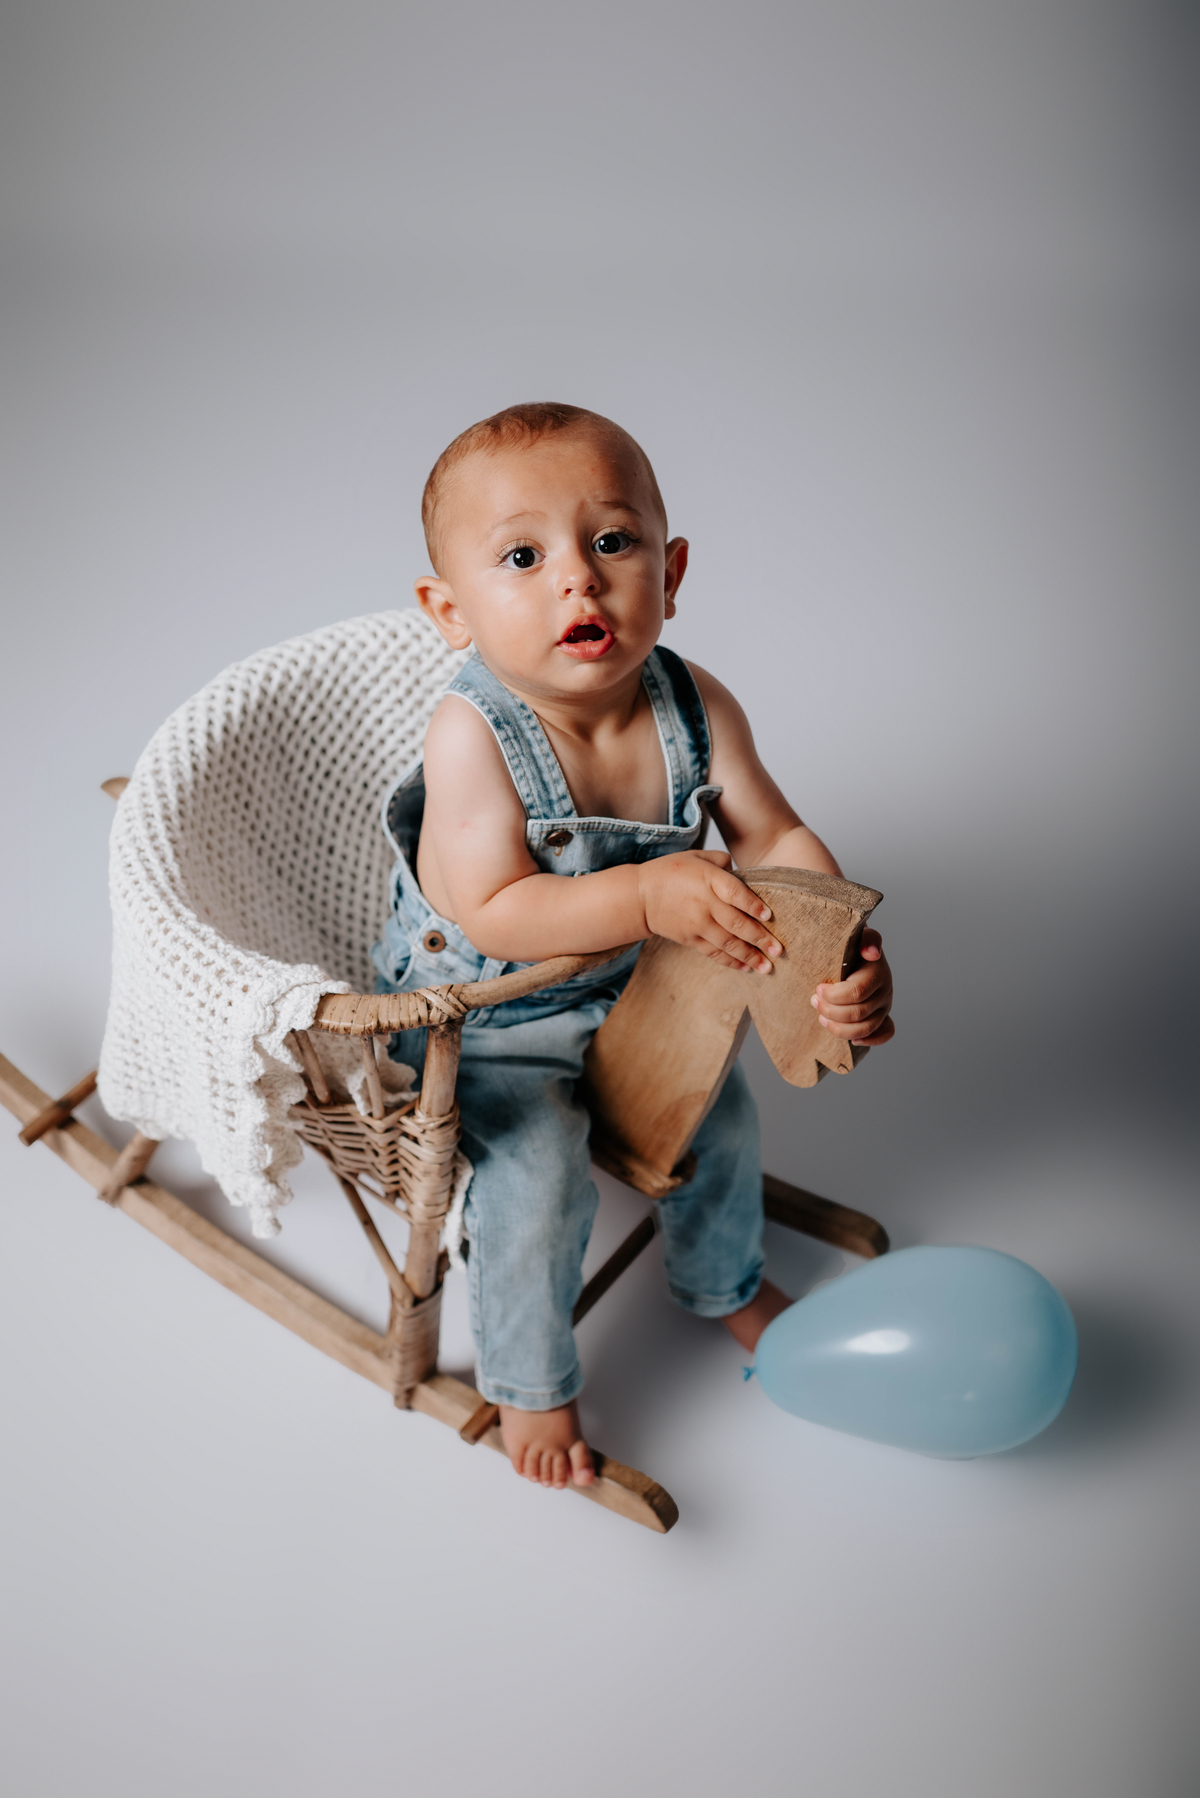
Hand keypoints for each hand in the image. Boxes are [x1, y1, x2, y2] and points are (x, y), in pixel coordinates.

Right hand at [638, 850, 782, 972]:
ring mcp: (697, 924)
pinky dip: (731, 961)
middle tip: (779, 950)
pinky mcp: (690, 939)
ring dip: (750, 956)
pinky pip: (714, 952)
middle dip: (760, 938)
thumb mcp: (695, 856)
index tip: (770, 916)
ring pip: (728, 943)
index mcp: (708, 879)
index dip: (754, 905)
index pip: (735, 893)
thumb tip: (740, 871)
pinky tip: (746, 967)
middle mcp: (704, 904)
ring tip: (767, 967)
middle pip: (737, 923)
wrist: (639, 896)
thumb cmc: (670, 872)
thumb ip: (721, 861)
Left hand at [810, 929, 893, 1045]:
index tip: (818, 989)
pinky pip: (885, 1033)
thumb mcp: (854, 935)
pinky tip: (851, 1039)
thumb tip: (871, 953)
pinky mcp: (883, 1017)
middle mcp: (885, 990)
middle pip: (858, 1013)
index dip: (834, 996)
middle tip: (814, 1001)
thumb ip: (866, 937)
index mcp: (877, 971)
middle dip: (831, 1011)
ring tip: (822, 1018)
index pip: (857, 992)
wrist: (852, 951)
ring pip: (866, 1028)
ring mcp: (885, 1006)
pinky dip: (868, 1040)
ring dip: (840, 1028)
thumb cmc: (848, 945)